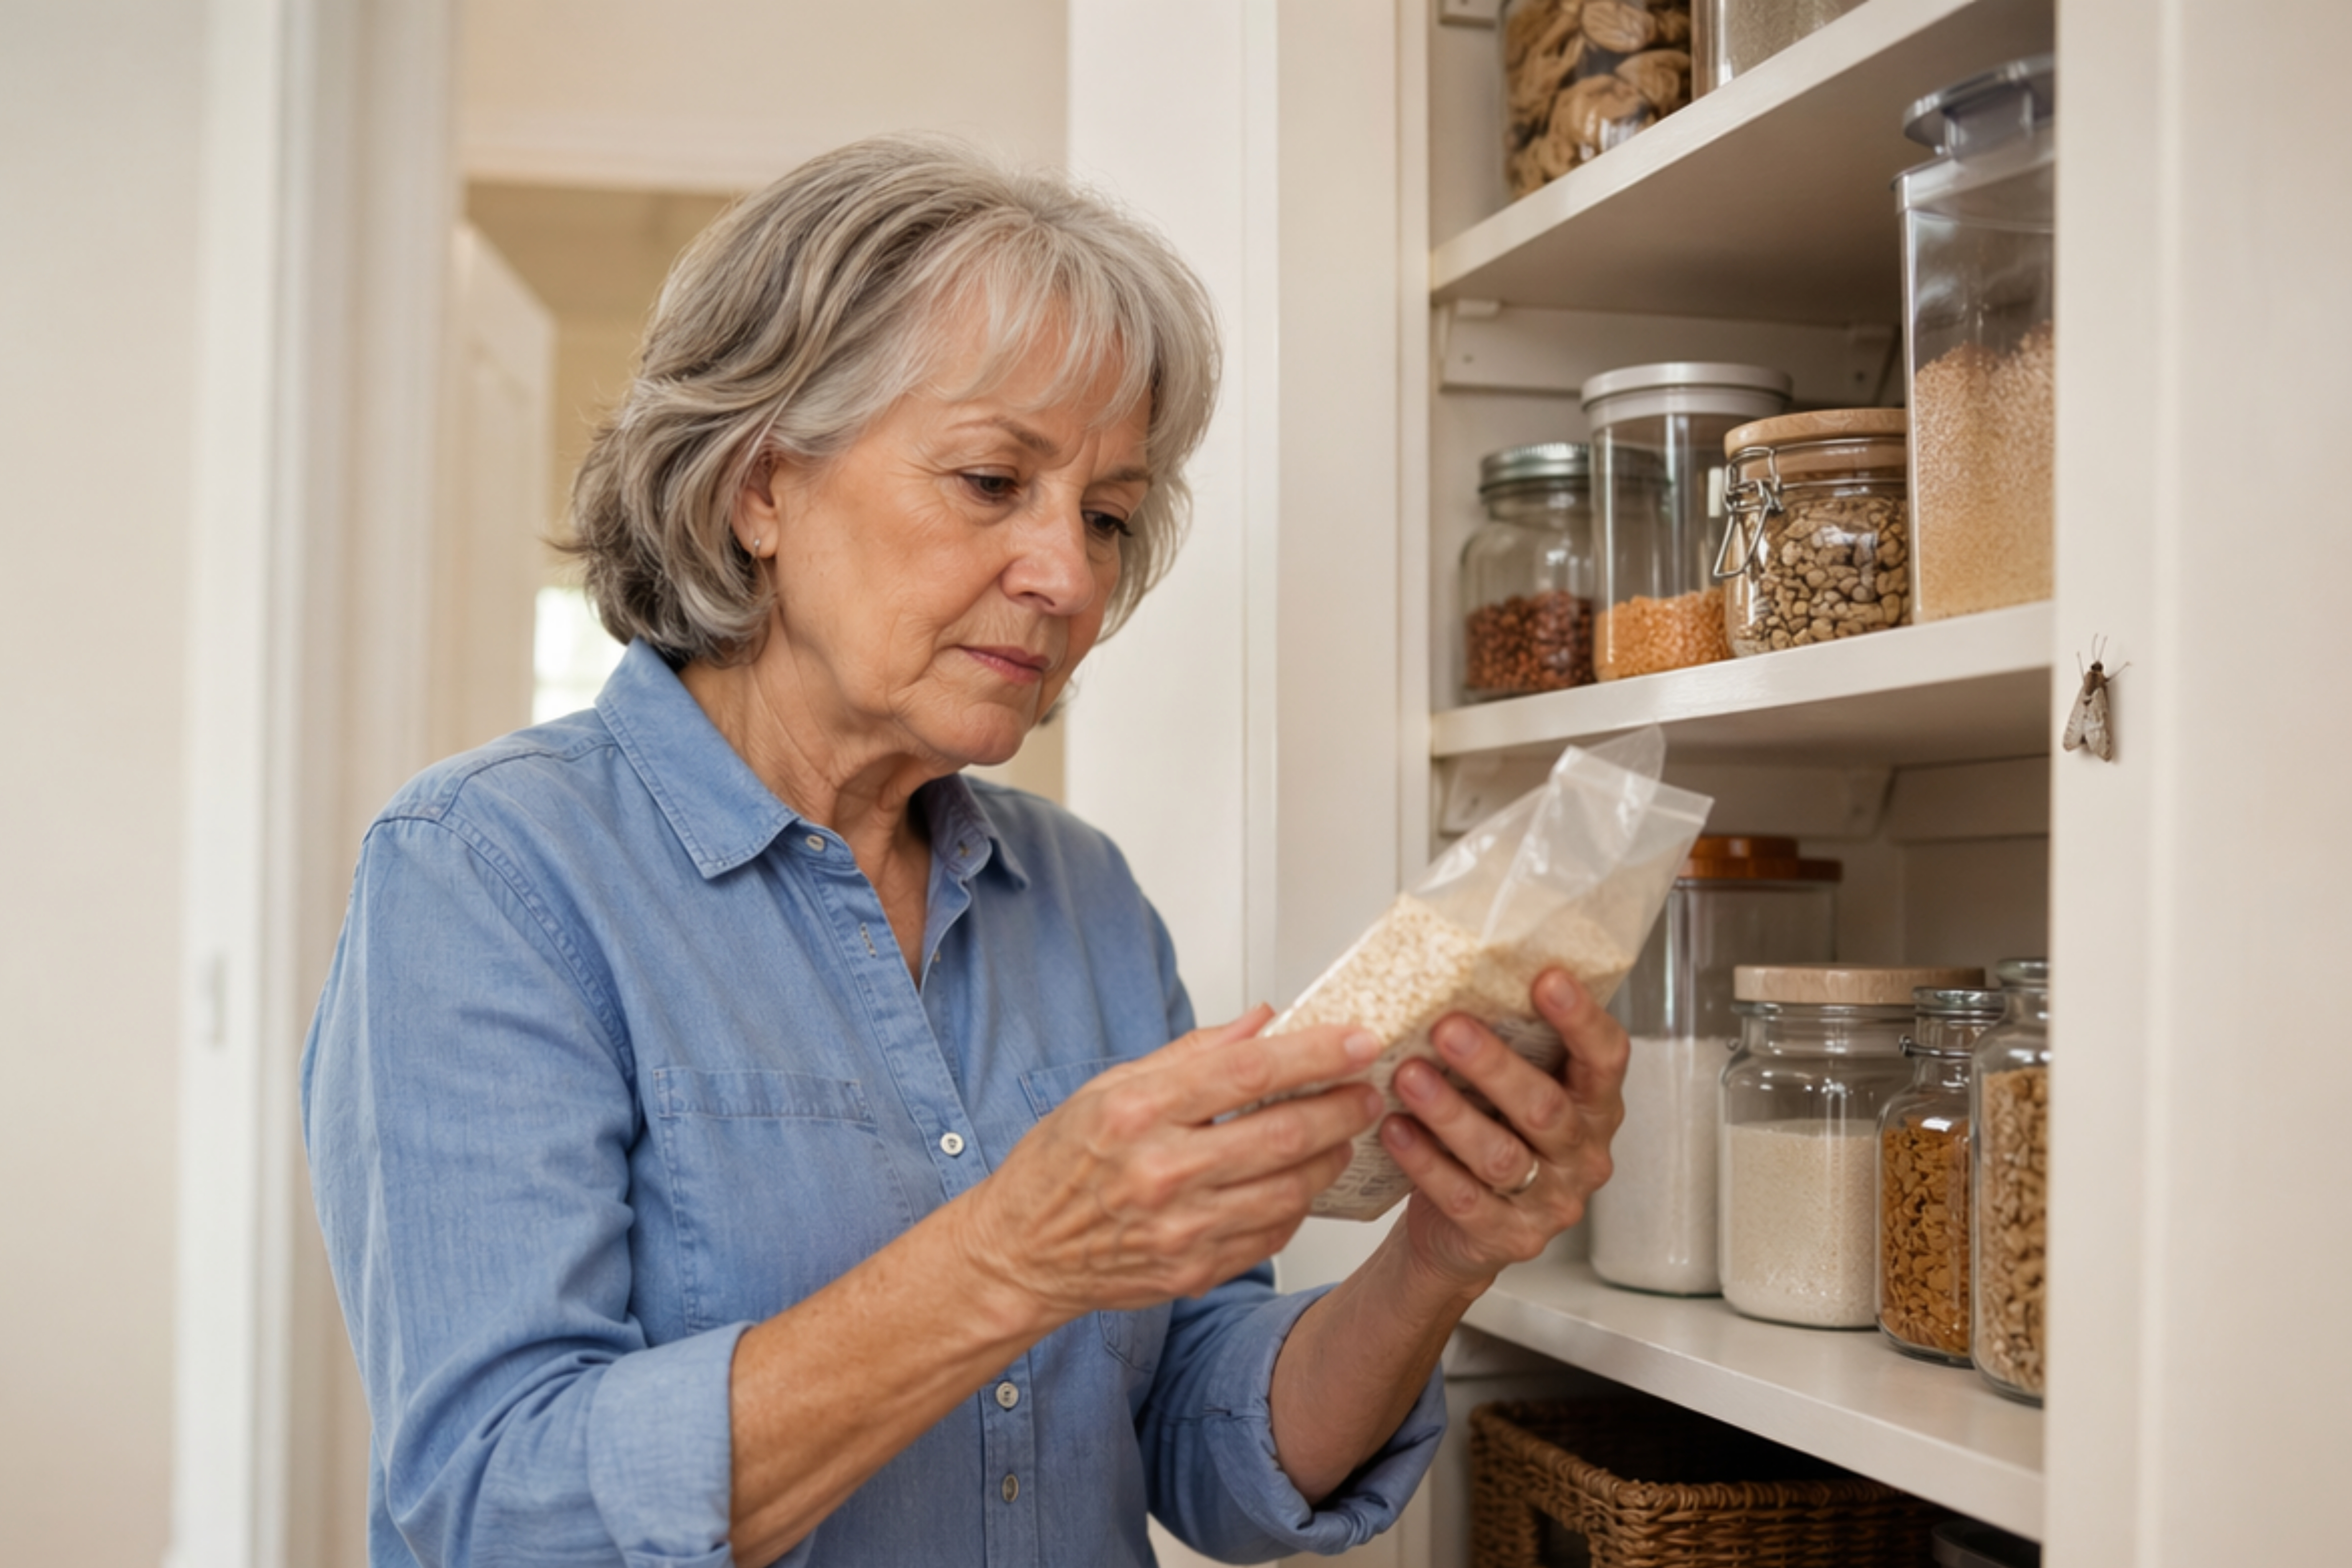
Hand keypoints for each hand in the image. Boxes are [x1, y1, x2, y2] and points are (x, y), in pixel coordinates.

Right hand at [954, 1010, 1386, 1324]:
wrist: (1022, 1253)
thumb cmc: (1060, 1164)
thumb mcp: (1108, 1088)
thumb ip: (1191, 1053)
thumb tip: (1264, 1020)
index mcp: (1137, 1113)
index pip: (1248, 1073)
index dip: (1314, 1054)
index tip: (1358, 1040)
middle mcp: (1161, 1172)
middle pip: (1283, 1134)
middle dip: (1343, 1107)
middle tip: (1369, 1089)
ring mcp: (1181, 1229)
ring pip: (1291, 1189)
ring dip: (1331, 1157)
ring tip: (1342, 1132)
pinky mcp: (1194, 1271)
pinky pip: (1272, 1234)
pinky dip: (1297, 1203)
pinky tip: (1298, 1179)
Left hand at [1380, 969, 1626, 1289]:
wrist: (1460, 1229)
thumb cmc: (1490, 1136)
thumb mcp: (1508, 1091)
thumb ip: (1510, 1046)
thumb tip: (1458, 976)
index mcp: (1593, 1106)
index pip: (1606, 1058)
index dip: (1581, 1019)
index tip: (1547, 979)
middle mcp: (1582, 1155)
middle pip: (1545, 1107)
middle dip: (1494, 1065)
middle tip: (1448, 1027)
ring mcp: (1550, 1201)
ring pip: (1501, 1155)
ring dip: (1450, 1113)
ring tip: (1409, 1077)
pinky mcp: (1508, 1237)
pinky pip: (1464, 1197)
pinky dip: (1424, 1162)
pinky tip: (1395, 1130)